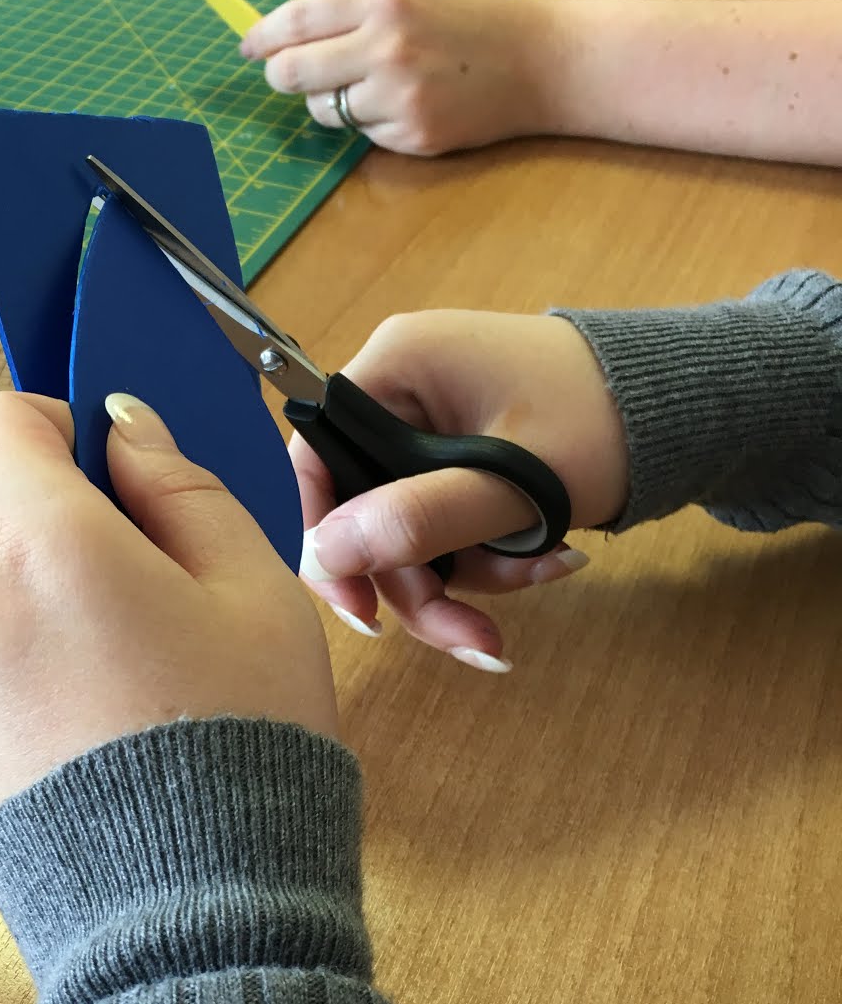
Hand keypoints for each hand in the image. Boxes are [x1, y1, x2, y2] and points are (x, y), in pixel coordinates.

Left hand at [0, 392, 336, 825]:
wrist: (193, 909)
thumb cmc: (242, 741)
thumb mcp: (253, 590)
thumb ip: (181, 488)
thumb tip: (127, 431)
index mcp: (37, 539)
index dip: (53, 419)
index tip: (112, 458)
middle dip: (25, 482)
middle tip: (118, 530)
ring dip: (14, 554)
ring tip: (112, 616)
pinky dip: (5, 622)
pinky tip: (89, 674)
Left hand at [240, 0, 563, 155]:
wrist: (546, 63)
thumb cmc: (482, 20)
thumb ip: (360, 10)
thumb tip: (297, 34)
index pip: (298, 20)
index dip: (263, 37)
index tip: (248, 47)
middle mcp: (386, 46)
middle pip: (294, 73)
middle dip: (281, 75)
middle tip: (285, 75)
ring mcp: (398, 97)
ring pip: (326, 110)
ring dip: (331, 102)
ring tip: (369, 86)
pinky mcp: (412, 136)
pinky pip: (364, 134)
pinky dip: (372, 123)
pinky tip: (406, 105)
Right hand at [292, 312, 627, 668]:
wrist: (687, 406)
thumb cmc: (605, 421)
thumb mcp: (512, 483)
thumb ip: (419, 519)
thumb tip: (327, 553)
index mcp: (397, 367)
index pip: (316, 458)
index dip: (325, 539)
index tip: (362, 610)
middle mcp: (401, 391)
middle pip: (366, 510)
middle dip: (424, 581)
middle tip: (477, 636)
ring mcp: (430, 425)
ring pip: (410, 529)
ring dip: (469, 576)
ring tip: (547, 573)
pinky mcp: (460, 456)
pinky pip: (446, 522)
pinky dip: (490, 555)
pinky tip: (552, 558)